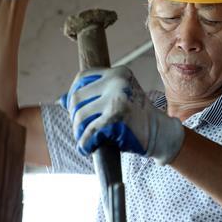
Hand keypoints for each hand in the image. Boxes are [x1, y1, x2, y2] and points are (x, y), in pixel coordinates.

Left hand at [61, 66, 184, 163]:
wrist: (160, 133)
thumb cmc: (136, 117)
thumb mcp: (118, 98)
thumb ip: (93, 97)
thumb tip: (61, 100)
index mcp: (118, 73)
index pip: (81, 78)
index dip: (72, 95)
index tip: (74, 111)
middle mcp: (117, 82)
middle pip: (77, 98)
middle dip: (74, 117)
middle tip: (81, 130)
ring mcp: (116, 99)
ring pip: (80, 116)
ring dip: (79, 132)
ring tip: (86, 140)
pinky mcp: (115, 119)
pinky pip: (89, 132)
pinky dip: (85, 143)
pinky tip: (88, 148)